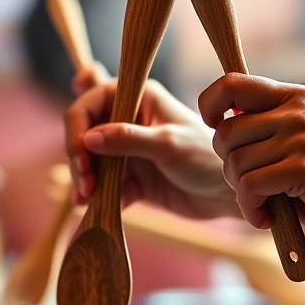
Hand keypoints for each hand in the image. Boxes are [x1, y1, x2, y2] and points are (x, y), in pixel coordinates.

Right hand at [66, 78, 237, 218]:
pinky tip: (94, 206)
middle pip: (83, 133)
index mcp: (137, 97)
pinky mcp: (128, 177)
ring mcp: (125, 150)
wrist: (227, 194)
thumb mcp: (167, 144)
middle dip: (78, 158)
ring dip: (84, 179)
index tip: (80, 155)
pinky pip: (102, 184)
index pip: (90, 103)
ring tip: (87, 197)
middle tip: (85, 182)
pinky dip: (96, 195)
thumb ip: (127, 139)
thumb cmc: (206, 157)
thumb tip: (88, 139)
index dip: (77, 128)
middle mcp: (127, 120)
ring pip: (89, 161)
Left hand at [199, 74, 304, 250]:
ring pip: (234, 162)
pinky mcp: (303, 167)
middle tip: (251, 186)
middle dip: (228, 166)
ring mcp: (302, 136)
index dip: (209, 103)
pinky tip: (269, 218)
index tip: (212, 125)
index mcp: (295, 97)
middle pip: (225, 133)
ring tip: (264, 204)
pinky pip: (249, 185)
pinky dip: (251, 209)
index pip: (231, 83)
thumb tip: (217, 122)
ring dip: (242, 192)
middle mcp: (298, 110)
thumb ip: (267, 128)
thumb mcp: (301, 140)